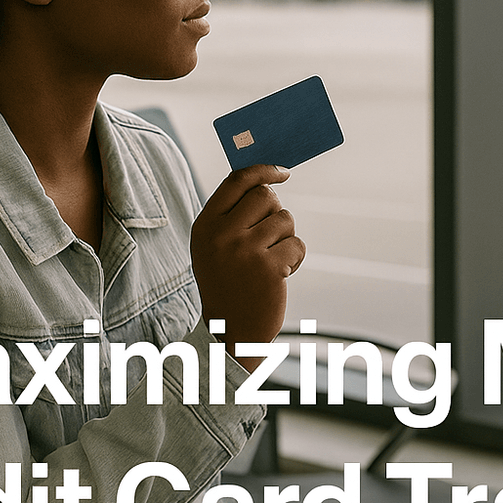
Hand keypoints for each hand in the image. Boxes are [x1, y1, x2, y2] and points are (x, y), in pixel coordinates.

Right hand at [191, 165, 304, 368]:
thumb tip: (266, 180)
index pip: (237, 181)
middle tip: (270, 235)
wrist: (230, 331)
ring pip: (285, 219)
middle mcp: (222, 235)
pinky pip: (297, 244)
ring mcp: (246, 251)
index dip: (263, 170)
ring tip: (271, 259)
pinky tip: (280, 274)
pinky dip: (295, 257)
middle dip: (275, 211)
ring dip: (286, 237)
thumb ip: (231, 214)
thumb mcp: (214, 246)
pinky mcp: (270, 268)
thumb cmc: (227, 282)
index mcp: (205, 225)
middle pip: (266, 196)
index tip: (282, 172)